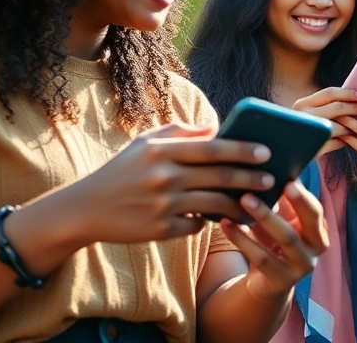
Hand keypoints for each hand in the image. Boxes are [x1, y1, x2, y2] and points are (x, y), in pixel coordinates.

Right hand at [61, 122, 274, 244]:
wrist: (85, 209)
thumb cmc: (122, 171)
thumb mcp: (145, 143)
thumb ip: (180, 132)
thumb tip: (216, 127)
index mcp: (161, 151)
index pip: (212, 148)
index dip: (242, 150)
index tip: (266, 152)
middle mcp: (163, 177)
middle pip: (218, 176)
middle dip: (250, 178)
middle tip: (271, 179)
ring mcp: (162, 205)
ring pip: (213, 204)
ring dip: (238, 205)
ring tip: (255, 204)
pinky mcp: (159, 230)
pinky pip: (195, 226)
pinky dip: (208, 222)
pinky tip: (219, 220)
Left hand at [220, 181, 328, 300]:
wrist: (267, 282)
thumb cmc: (274, 241)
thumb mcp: (282, 221)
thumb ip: (283, 201)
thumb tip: (272, 165)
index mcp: (319, 231)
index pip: (316, 211)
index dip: (303, 196)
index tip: (288, 179)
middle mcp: (316, 250)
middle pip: (307, 223)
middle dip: (291, 202)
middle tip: (267, 182)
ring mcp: (300, 267)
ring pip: (284, 239)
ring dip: (264, 217)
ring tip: (243, 199)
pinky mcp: (280, 281)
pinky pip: (261, 257)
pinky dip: (242, 239)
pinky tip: (227, 224)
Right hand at [292, 87, 356, 156]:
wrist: (284, 153)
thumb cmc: (300, 129)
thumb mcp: (308, 113)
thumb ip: (326, 105)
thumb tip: (355, 96)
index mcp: (302, 104)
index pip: (330, 93)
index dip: (348, 92)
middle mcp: (302, 116)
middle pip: (337, 107)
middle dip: (356, 107)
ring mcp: (307, 132)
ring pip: (338, 126)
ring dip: (353, 125)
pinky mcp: (312, 149)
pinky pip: (336, 143)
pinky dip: (346, 140)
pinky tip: (352, 139)